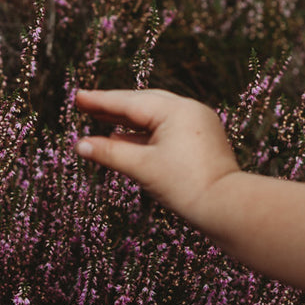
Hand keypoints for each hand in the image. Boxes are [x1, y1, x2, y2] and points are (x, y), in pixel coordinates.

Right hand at [74, 88, 239, 227]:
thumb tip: (79, 146)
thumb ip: (109, 153)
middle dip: (112, 106)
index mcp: (175, 110)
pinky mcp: (200, 139)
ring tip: (99, 118)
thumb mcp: (142, 167)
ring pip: (153, 116)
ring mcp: (197, 123)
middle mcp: (189, 110)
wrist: (226, 207)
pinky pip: (165, 129)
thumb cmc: (186, 186)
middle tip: (85, 103)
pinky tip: (123, 137)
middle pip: (141, 103)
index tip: (77, 96)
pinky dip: (142, 133)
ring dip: (126, 119)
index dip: (100, 101)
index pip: (129, 102)